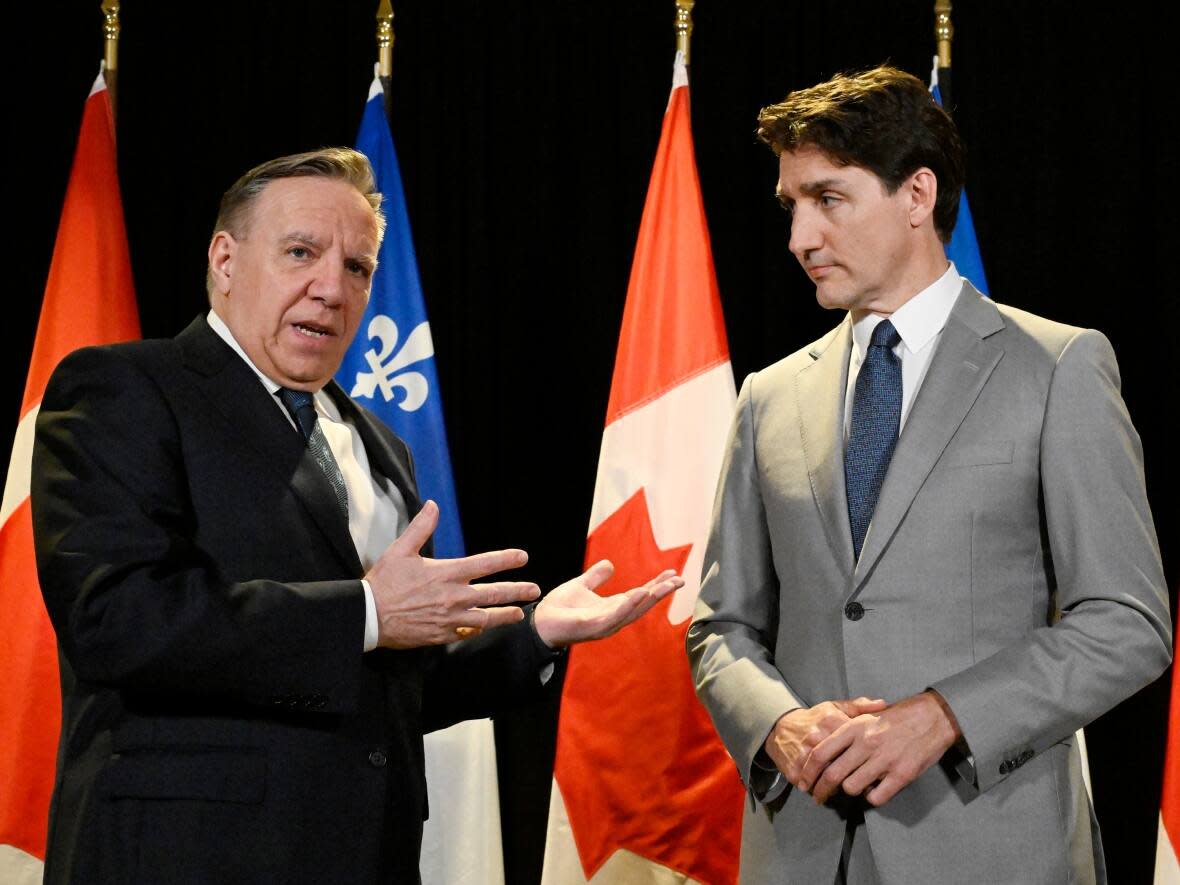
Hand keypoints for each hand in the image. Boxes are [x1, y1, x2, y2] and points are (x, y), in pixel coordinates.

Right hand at [367, 501, 540, 647]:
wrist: (369, 616)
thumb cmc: (384, 582)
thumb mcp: (400, 550)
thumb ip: (420, 528)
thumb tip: (433, 505)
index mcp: (447, 573)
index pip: (484, 563)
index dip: (506, 559)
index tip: (523, 557)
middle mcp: (454, 596)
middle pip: (494, 593)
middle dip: (517, 591)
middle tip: (534, 589)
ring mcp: (450, 618)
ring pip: (486, 618)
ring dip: (506, 615)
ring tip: (519, 614)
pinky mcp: (442, 635)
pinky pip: (467, 632)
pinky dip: (478, 629)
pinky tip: (485, 627)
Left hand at [532, 560, 682, 646]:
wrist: (540, 622)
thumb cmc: (559, 608)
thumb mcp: (581, 586)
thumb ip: (596, 577)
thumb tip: (610, 564)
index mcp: (612, 607)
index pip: (640, 595)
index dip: (657, 585)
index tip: (673, 574)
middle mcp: (613, 617)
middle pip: (643, 604)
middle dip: (661, 593)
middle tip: (680, 580)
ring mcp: (605, 624)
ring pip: (633, 611)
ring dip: (650, 599)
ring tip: (665, 586)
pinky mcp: (594, 627)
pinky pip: (615, 616)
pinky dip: (629, 605)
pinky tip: (640, 594)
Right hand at [764, 697, 887, 788]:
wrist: (780, 726)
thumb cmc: (815, 719)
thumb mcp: (835, 707)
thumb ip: (860, 707)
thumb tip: (884, 704)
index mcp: (831, 722)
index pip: (855, 744)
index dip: (864, 758)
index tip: (870, 764)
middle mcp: (817, 738)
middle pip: (841, 765)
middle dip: (851, 777)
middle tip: (858, 784)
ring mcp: (804, 755)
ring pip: (825, 779)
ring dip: (834, 788)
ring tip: (839, 791)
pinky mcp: (793, 769)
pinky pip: (810, 786)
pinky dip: (817, 791)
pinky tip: (821, 792)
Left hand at [802, 690, 961, 806]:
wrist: (933, 717)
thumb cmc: (897, 718)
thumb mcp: (866, 715)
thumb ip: (845, 730)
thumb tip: (821, 747)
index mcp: (854, 727)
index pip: (820, 753)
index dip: (808, 771)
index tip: (804, 782)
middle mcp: (866, 743)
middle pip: (832, 774)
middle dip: (821, 790)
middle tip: (818, 797)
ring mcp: (884, 760)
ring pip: (852, 787)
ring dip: (850, 791)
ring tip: (855, 786)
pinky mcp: (901, 774)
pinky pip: (876, 797)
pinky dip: (872, 797)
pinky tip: (875, 790)